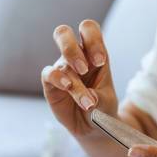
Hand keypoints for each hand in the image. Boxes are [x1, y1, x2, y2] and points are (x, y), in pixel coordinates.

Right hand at [41, 19, 117, 137]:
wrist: (91, 126)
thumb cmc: (101, 107)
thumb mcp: (108, 102)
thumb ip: (100, 98)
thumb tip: (88, 98)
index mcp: (93, 52)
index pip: (88, 30)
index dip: (93, 40)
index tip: (100, 62)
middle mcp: (75, 57)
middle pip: (64, 34)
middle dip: (71, 49)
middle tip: (84, 69)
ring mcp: (61, 69)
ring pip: (60, 63)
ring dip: (74, 81)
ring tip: (86, 100)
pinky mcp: (50, 84)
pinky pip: (48, 74)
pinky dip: (58, 80)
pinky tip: (68, 88)